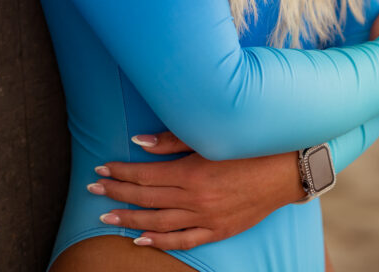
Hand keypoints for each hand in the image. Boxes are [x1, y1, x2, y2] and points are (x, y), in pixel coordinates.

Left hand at [88, 132, 304, 249]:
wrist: (286, 170)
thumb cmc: (248, 146)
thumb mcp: (211, 136)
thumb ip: (172, 141)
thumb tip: (139, 141)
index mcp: (192, 172)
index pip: (145, 175)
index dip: (120, 172)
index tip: (100, 168)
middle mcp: (195, 198)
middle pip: (146, 199)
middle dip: (116, 193)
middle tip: (92, 189)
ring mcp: (207, 218)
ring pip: (158, 222)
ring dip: (129, 220)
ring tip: (105, 216)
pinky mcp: (218, 231)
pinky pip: (183, 240)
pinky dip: (159, 241)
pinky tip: (140, 240)